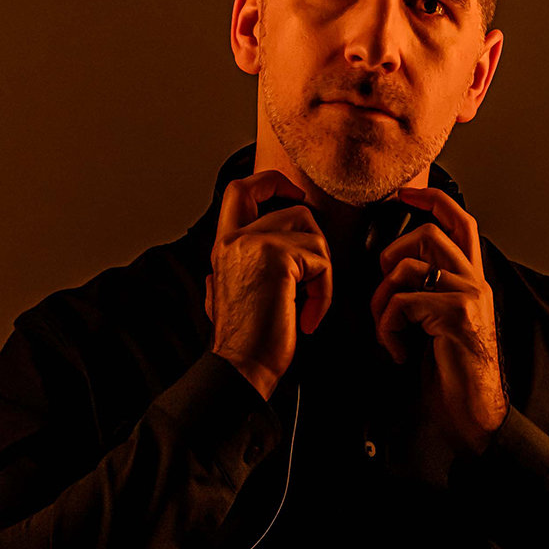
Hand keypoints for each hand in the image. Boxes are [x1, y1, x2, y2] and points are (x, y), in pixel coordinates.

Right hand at [206, 170, 333, 399]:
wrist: (241, 367)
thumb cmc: (246, 337)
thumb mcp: (234, 287)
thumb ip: (248, 258)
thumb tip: (282, 241)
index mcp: (224, 244)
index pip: (241, 188)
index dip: (272, 182)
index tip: (294, 196)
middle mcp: (235, 238)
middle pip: (294, 209)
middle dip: (315, 241)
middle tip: (311, 277)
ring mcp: (254, 244)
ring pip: (314, 234)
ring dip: (321, 272)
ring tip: (305, 303)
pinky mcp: (277, 258)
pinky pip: (322, 263)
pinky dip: (324, 293)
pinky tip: (307, 317)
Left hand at [369, 186, 507, 455]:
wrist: (473, 416)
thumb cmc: (451, 375)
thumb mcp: (436, 324)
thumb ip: (424, 293)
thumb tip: (389, 273)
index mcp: (471, 280)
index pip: (459, 221)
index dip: (431, 199)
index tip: (404, 194)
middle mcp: (475, 281)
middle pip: (426, 234)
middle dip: (390, 256)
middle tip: (385, 294)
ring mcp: (470, 295)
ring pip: (407, 267)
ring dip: (382, 301)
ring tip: (391, 332)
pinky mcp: (458, 314)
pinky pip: (402, 302)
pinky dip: (388, 328)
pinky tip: (400, 351)